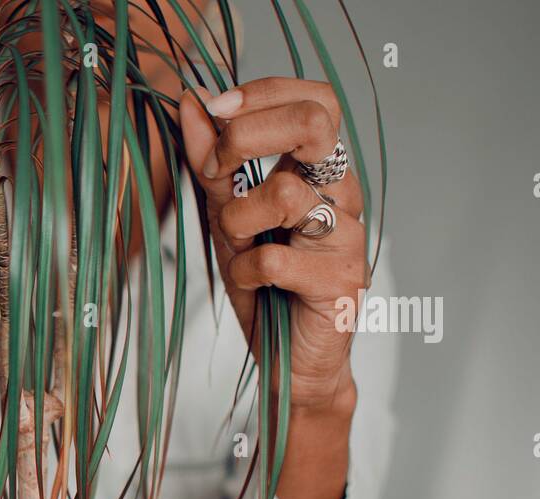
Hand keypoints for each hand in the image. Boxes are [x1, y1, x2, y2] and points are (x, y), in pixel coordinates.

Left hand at [177, 77, 368, 410]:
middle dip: (246, 137)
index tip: (214, 109)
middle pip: (313, 124)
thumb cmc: (266, 288)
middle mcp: (343, 194)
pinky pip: (276, 257)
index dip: (265, 94)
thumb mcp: (228, 220)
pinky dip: (247, 270)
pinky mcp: (342, 281)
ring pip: (283, 194)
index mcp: (321, 172)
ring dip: (237, 221)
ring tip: (237, 248)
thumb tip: (191, 102)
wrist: (291, 363)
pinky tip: (253, 283)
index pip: (316, 99)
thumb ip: (213, 166)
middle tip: (214, 170)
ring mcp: (348, 236)